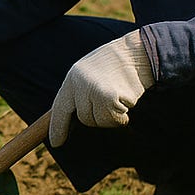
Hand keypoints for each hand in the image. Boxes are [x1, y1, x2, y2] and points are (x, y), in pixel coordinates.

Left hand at [49, 30, 153, 147]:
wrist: (139, 52)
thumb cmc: (117, 64)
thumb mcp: (91, 73)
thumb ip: (80, 92)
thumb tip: (75, 118)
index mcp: (73, 77)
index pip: (59, 108)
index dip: (58, 127)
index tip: (55, 143)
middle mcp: (79, 84)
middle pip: (84, 119)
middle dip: (98, 117)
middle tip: (110, 100)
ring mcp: (93, 91)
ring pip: (99, 122)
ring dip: (112, 115)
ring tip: (119, 94)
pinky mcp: (109, 98)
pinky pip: (114, 121)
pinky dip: (123, 117)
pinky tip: (127, 99)